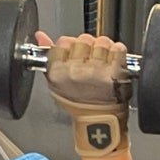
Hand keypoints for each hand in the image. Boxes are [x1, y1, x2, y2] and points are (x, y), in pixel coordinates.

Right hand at [38, 31, 131, 156]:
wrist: (99, 123)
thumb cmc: (78, 104)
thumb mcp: (56, 82)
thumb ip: (48, 56)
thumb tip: (40, 36)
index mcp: (58, 72)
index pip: (63, 42)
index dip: (72, 48)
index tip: (76, 58)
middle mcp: (75, 71)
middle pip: (83, 39)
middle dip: (89, 49)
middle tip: (91, 64)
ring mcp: (96, 70)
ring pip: (102, 42)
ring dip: (104, 51)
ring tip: (102, 67)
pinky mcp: (115, 71)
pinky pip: (118, 49)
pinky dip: (119, 55)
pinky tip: (113, 67)